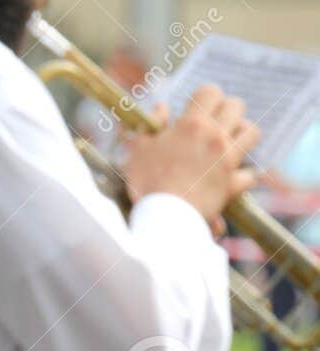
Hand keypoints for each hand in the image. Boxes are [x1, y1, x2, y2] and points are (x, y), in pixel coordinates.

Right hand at [124, 89, 259, 228]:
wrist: (162, 219)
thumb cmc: (146, 183)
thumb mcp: (138, 150)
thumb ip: (150, 124)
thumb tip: (161, 107)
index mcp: (192, 124)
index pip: (210, 91)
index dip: (203, 97)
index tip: (195, 108)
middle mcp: (215, 136)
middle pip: (236, 106)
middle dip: (226, 111)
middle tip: (214, 124)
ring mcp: (227, 159)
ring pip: (252, 132)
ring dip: (243, 135)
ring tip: (230, 144)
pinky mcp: (232, 184)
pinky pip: (249, 175)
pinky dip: (243, 177)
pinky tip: (233, 179)